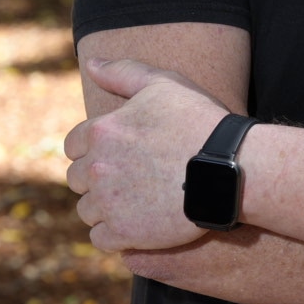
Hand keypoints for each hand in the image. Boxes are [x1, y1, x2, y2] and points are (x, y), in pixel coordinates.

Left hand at [63, 58, 227, 251]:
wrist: (230, 167)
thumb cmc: (199, 121)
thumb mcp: (164, 84)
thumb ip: (122, 72)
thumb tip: (91, 63)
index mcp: (102, 131)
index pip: (73, 146)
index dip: (94, 150)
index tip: (119, 155)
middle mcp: (97, 168)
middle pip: (77, 179)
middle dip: (98, 179)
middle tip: (131, 178)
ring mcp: (109, 202)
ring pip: (87, 210)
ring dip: (105, 207)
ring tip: (137, 201)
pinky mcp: (124, 232)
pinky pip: (101, 239)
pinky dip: (115, 234)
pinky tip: (138, 222)